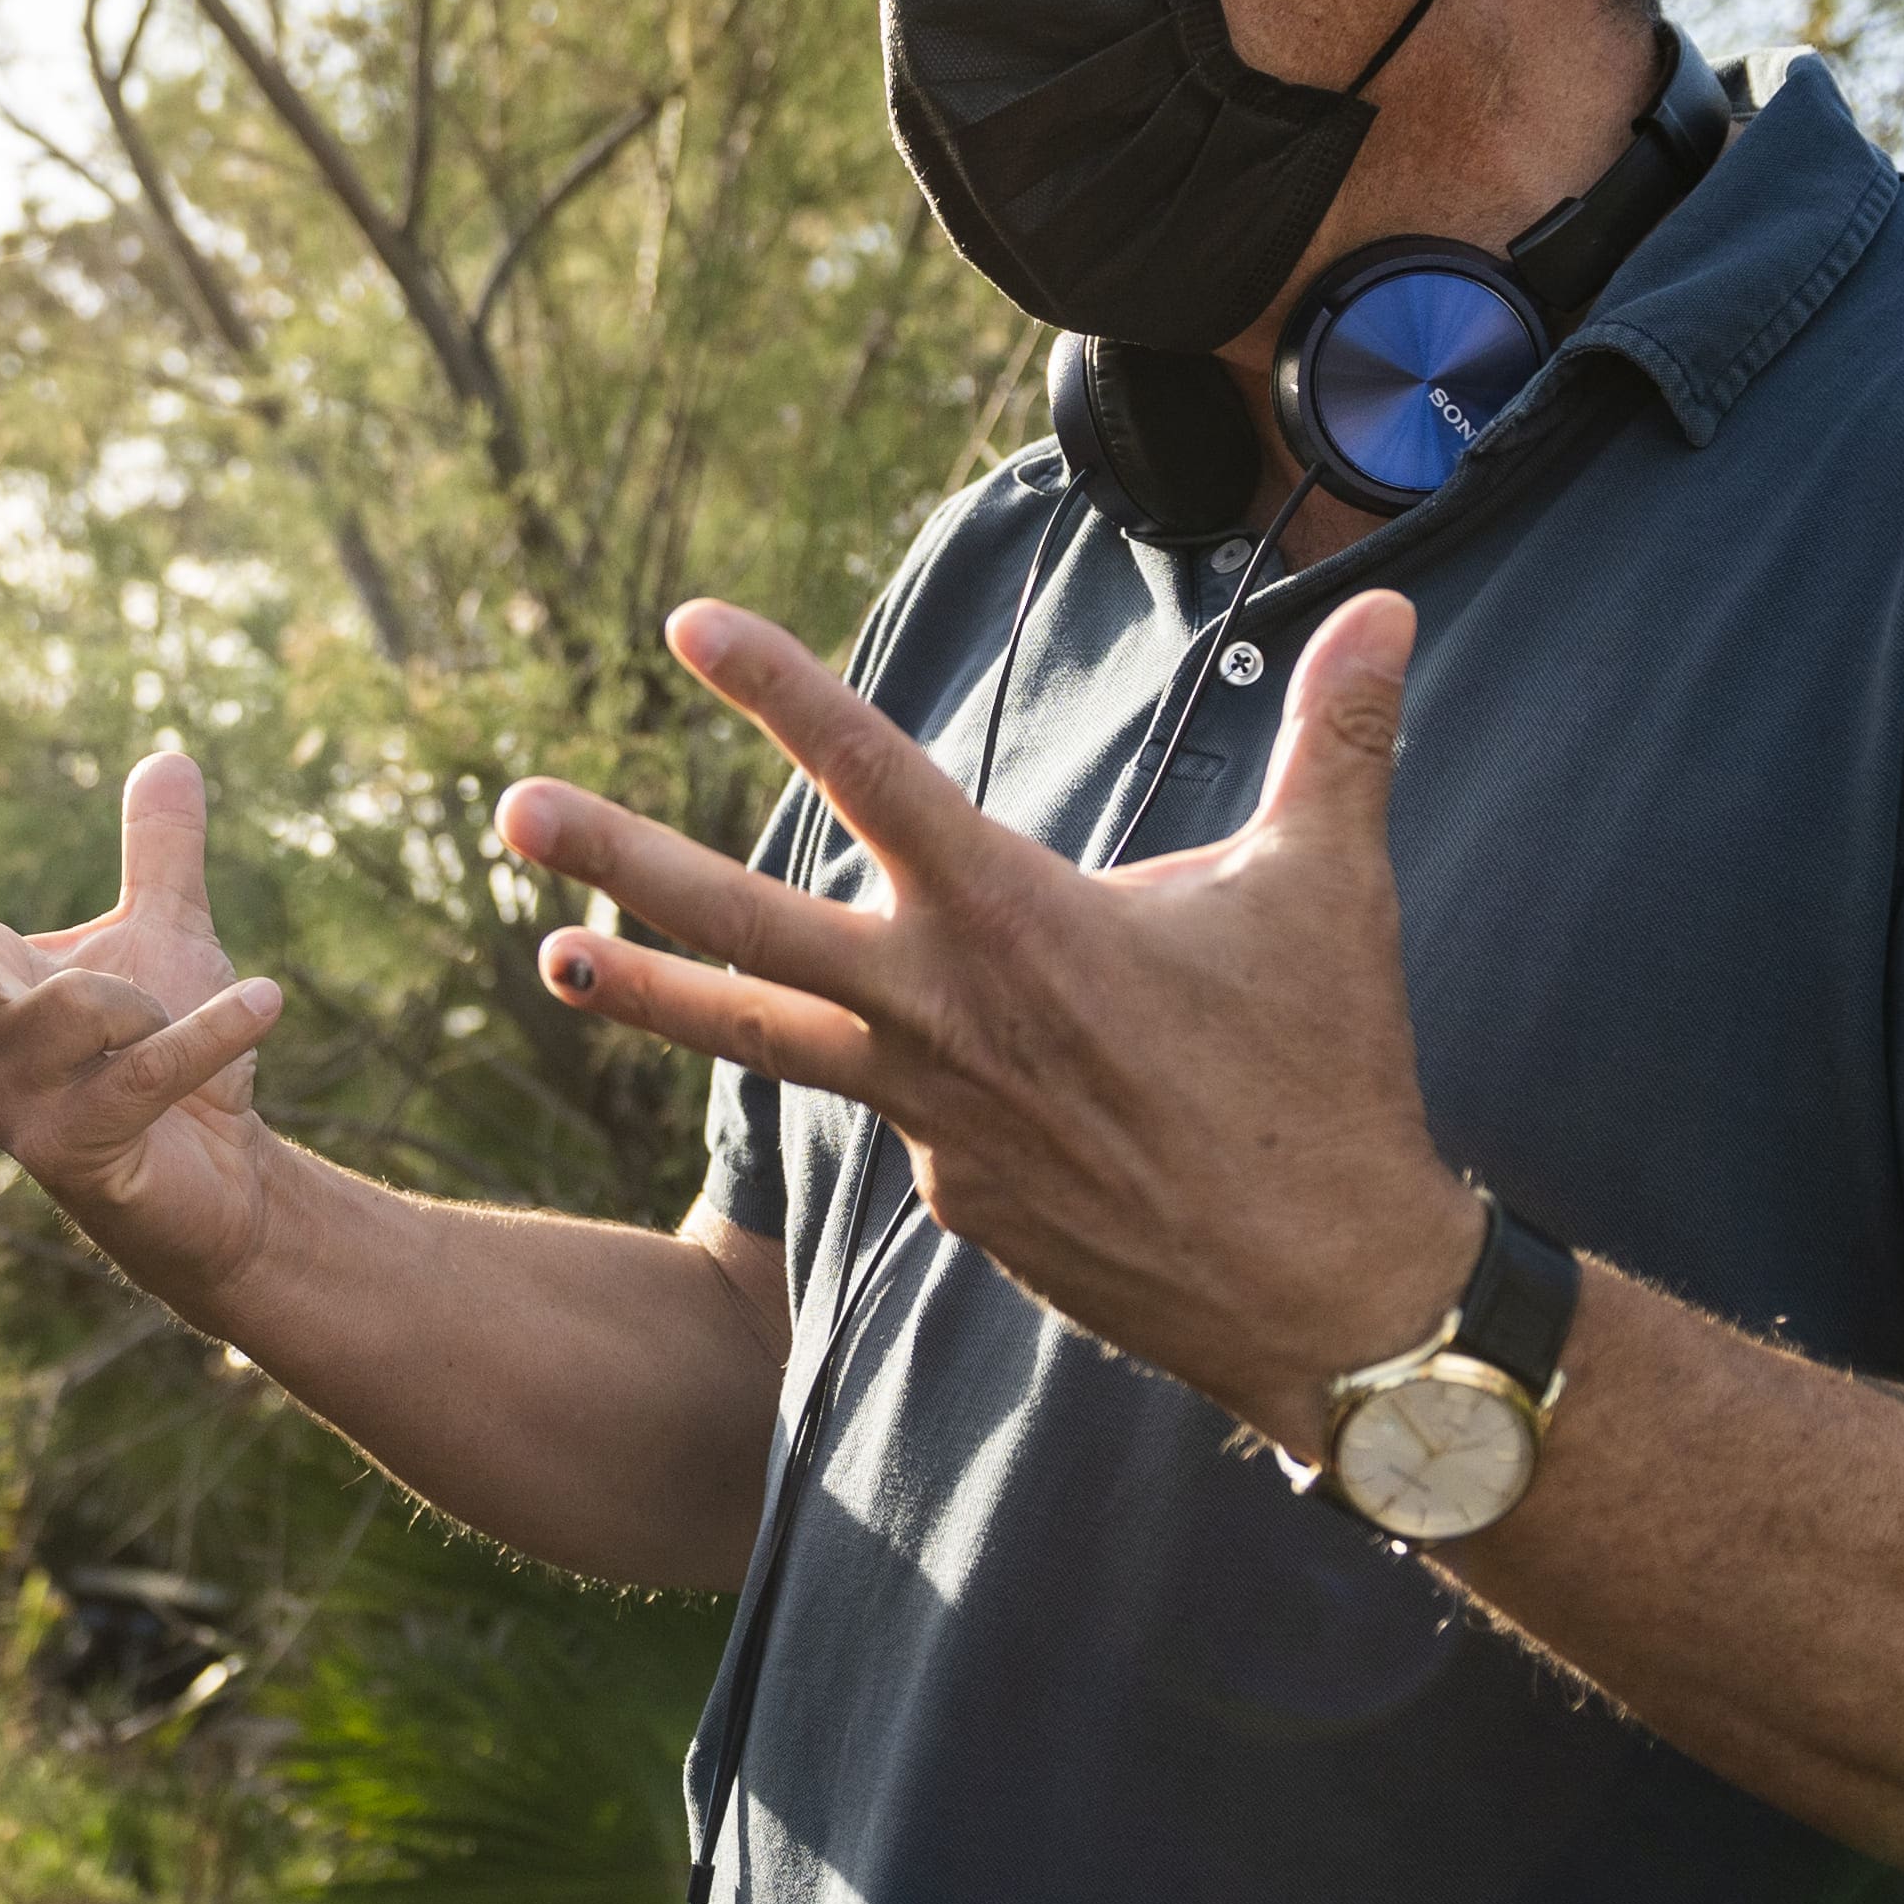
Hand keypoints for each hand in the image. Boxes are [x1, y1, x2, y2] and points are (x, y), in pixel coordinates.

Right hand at [0, 743, 288, 1306]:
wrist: (220, 1187)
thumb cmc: (173, 1062)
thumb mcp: (165, 937)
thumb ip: (159, 854)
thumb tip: (169, 755)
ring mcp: (7, 1104)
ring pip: (83, 1003)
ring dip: (157, 1002)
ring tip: (178, 1035)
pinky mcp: (69, 1152)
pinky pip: (147, 1066)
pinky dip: (215, 1028)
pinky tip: (265, 1001)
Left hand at [493, 592, 1480, 1454]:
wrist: (1321, 1298)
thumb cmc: (1329, 1080)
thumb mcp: (1333, 890)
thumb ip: (1342, 738)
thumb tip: (1393, 604)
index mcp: (1016, 919)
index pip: (874, 774)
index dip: (780, 690)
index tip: (687, 625)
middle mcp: (942, 1014)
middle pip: (744, 925)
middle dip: (619, 861)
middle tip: (509, 806)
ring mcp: (928, 1115)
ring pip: (763, 1036)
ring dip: (649, 992)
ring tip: (551, 955)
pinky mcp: (946, 1195)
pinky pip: (905, 1109)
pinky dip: (914, 1074)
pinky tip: (1007, 1090)